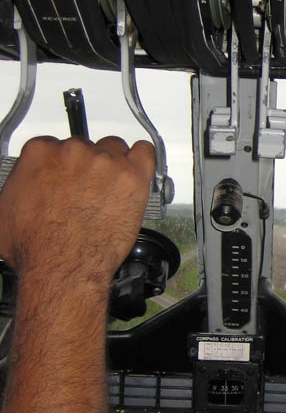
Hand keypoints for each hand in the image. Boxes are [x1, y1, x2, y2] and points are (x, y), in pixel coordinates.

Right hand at [0, 136, 154, 288]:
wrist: (61, 267)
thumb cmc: (35, 247)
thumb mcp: (6, 211)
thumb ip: (19, 188)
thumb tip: (25, 191)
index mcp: (40, 154)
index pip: (56, 146)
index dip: (63, 166)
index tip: (67, 179)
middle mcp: (73, 151)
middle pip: (87, 147)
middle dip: (88, 168)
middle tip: (89, 193)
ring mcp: (104, 162)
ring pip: (115, 150)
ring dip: (115, 166)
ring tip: (112, 190)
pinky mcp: (131, 176)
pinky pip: (145, 152)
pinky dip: (143, 160)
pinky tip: (138, 172)